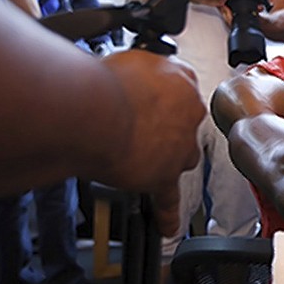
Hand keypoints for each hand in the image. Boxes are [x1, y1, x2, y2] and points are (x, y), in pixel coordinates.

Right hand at [98, 51, 204, 236]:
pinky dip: (167, 213)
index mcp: (182, 79)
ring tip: (144, 157)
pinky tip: (169, 224)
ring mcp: (179, 146)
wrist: (94, 111)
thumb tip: (129, 73)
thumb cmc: (103, 82)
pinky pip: (168, 198)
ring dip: (165, 157)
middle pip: (184, 122)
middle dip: (163, 125)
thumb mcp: (127, 59)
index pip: (180, 86)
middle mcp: (189, 112)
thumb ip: (138, 70)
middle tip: (134, 124)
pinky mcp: (164, 175)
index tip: (144, 98)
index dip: (157, 94)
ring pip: (181, 155)